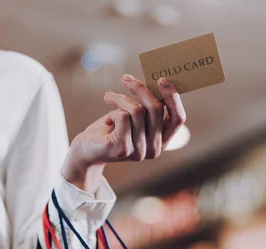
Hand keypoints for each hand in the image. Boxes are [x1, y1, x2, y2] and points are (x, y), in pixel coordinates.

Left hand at [62, 74, 185, 194]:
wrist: (87, 151)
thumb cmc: (111, 129)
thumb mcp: (134, 117)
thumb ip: (148, 107)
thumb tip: (159, 81)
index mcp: (162, 142)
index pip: (178, 119)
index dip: (173, 97)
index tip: (161, 79)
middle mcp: (154, 150)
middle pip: (156, 108)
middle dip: (140, 88)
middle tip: (126, 79)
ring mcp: (139, 152)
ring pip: (137, 110)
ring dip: (121, 99)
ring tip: (110, 99)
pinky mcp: (122, 149)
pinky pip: (123, 116)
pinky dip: (112, 112)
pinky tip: (107, 121)